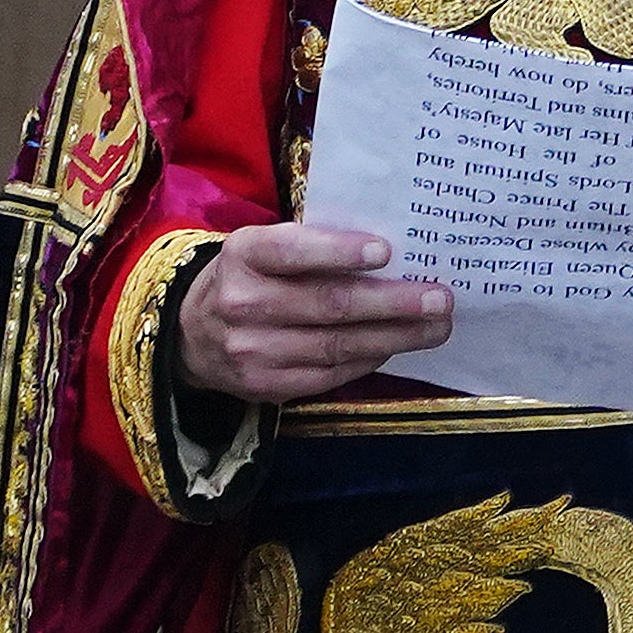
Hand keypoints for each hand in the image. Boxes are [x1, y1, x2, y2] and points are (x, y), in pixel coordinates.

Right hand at [175, 223, 449, 403]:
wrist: (192, 333)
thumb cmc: (253, 277)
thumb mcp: (266, 248)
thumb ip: (314, 246)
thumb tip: (397, 254)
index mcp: (244, 255)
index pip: (292, 252)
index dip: (338, 252)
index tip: (386, 251)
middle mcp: (241, 303)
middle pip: (328, 305)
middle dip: (392, 303)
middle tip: (440, 299)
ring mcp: (251, 350)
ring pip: (337, 345)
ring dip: (395, 337)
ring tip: (436, 326)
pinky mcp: (265, 386)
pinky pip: (330, 374)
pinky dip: (369, 359)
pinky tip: (397, 346)